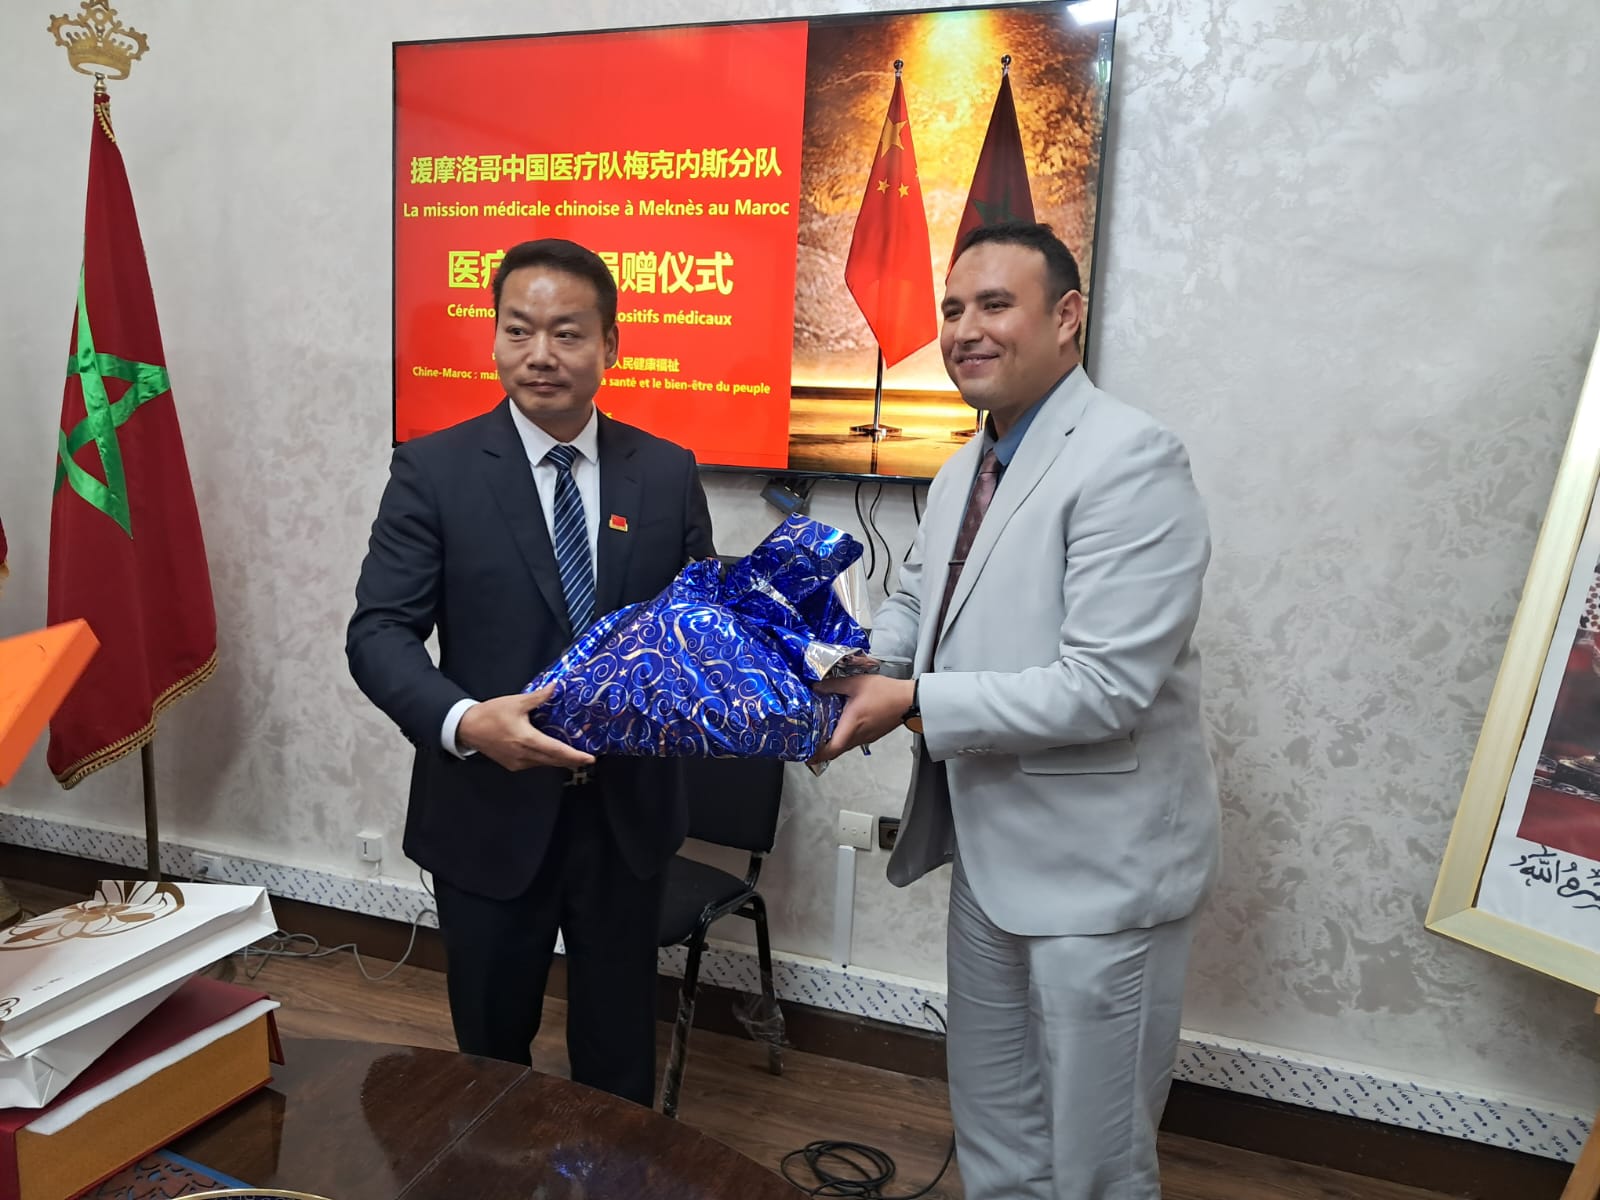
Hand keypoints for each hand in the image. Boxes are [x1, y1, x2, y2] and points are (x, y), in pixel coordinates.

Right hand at [455, 687, 594, 771]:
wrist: (467, 728)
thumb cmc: (491, 714)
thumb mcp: (516, 702)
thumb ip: (538, 697)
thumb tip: (555, 687)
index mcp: (527, 740)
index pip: (557, 751)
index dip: (575, 756)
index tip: (590, 758)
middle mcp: (524, 755)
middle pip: (554, 761)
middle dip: (572, 760)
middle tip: (588, 758)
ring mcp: (518, 762)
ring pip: (544, 764)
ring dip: (559, 761)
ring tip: (574, 756)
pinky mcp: (512, 764)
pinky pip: (534, 764)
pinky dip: (545, 760)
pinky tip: (551, 754)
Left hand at [812, 674, 914, 762]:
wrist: (908, 699)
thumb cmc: (884, 692)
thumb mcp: (855, 683)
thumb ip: (833, 685)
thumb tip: (817, 687)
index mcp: (851, 726)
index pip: (831, 749)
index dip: (816, 754)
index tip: (805, 754)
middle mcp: (858, 736)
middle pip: (836, 750)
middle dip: (822, 750)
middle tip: (809, 744)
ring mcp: (867, 737)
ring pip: (846, 746)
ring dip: (834, 743)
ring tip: (822, 734)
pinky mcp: (874, 734)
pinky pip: (855, 740)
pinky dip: (845, 737)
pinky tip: (842, 726)